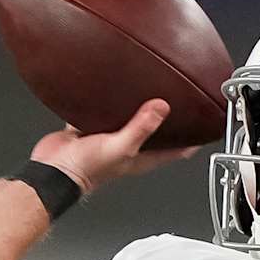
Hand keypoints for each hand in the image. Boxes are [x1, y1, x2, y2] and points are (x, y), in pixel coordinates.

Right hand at [30, 99, 203, 194]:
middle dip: (167, 121)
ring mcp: (109, 138)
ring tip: (148, 90)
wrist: (54, 169)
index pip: (175, 150)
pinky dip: (108, 104)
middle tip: (180, 104)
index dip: (191, 141)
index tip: (204, 128)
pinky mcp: (90, 129)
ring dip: (138, 109)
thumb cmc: (86, 169)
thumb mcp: (121, 147)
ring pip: (129, 120)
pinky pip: (103, 113)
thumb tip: (161, 108)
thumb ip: (141, 127)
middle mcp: (128, 148)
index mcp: (141, 157)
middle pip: (155, 133)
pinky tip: (109, 90)